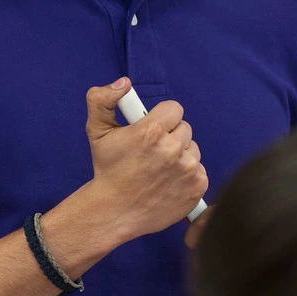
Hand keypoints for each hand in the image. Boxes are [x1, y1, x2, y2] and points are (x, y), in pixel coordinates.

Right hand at [83, 78, 208, 242]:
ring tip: (159, 169)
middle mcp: (172, 149)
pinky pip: (200, 169)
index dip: (161, 118)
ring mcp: (187, 170)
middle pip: (184, 128)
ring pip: (193, 149)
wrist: (113, 212)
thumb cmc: (107, 170)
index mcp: (151, 131)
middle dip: (170, 136)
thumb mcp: (97, 131)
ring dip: (180, 155)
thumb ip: (102, 99)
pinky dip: (187, 175)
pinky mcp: (197, 187)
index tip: (151, 130)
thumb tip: (124, 83)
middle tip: (152, 152)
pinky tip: (168, 182)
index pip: (174, 109)